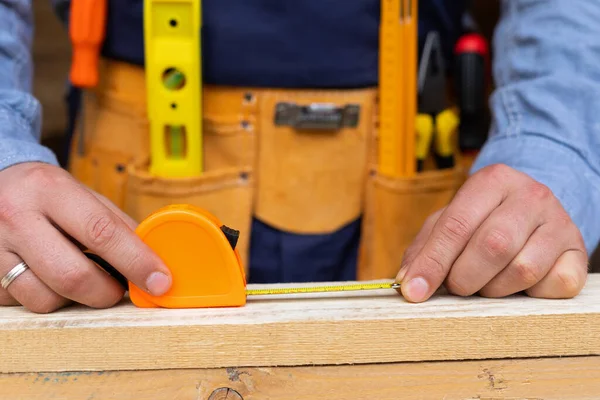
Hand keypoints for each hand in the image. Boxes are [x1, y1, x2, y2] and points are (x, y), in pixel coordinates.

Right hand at [0, 162, 171, 312]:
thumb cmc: (46, 193)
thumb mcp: (82, 194)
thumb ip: (117, 224)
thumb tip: (154, 259)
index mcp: (50, 190)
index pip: (102, 232)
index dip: (137, 261)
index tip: (160, 281)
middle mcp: (17, 217)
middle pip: (73, 276)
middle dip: (106, 292)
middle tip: (117, 289)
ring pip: (46, 298)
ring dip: (74, 299)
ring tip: (79, 278)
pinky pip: (22, 304)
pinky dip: (45, 297)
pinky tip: (47, 276)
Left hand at [396, 164, 587, 301]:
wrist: (534, 210)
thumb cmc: (482, 220)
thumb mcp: (450, 222)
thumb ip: (425, 249)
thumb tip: (407, 283)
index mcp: (492, 181)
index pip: (457, 224)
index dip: (433, 262)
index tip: (414, 291)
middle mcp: (531, 195)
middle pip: (492, 245)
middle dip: (465, 277)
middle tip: (458, 285)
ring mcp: (560, 222)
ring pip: (523, 269)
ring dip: (495, 288)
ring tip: (487, 282)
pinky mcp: (579, 252)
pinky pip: (555, 284)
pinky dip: (531, 294)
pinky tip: (520, 285)